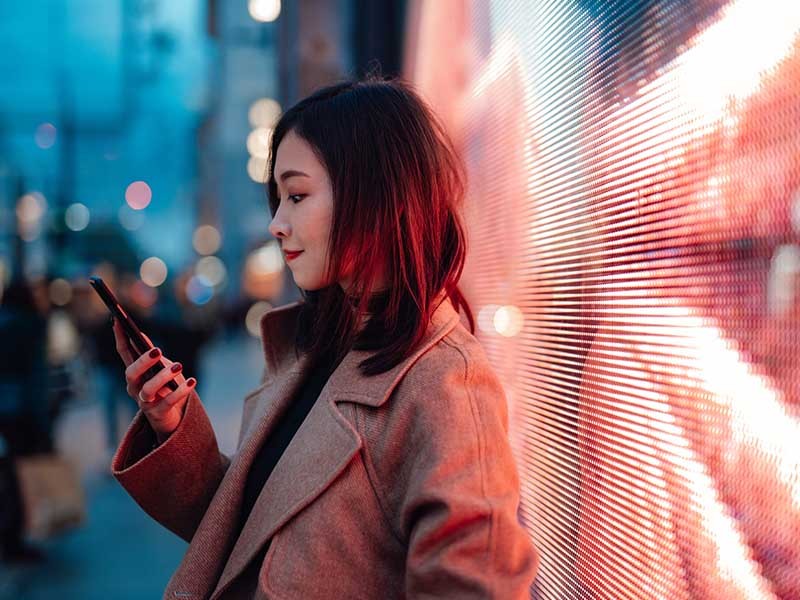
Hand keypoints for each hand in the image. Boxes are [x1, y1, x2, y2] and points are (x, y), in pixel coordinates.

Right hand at [112, 319, 195, 442]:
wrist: (172, 419)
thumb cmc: (165, 388)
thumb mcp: (158, 368)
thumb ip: (149, 355)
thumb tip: (139, 335)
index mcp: (134, 374)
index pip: (124, 353)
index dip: (119, 338)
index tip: (118, 321)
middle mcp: (135, 388)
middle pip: (131, 373)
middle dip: (143, 362)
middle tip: (157, 351)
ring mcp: (145, 402)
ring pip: (148, 389)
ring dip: (163, 376)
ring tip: (179, 366)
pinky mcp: (158, 414)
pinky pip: (169, 402)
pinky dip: (181, 391)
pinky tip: (192, 381)